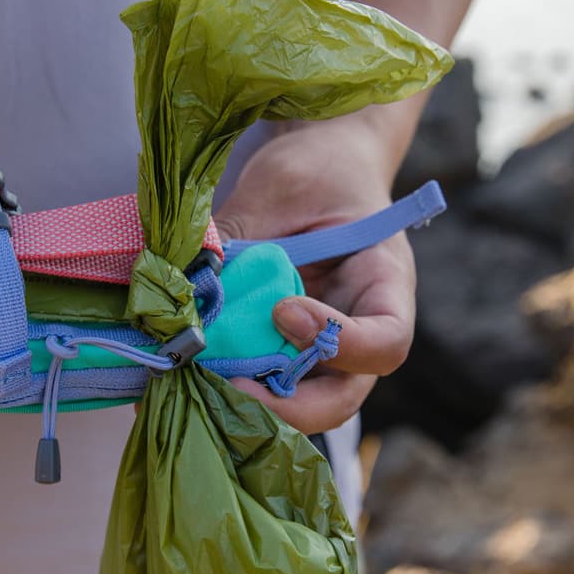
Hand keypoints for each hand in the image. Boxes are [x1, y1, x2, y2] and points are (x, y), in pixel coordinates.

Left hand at [214, 116, 415, 433]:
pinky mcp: (282, 351)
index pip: (386, 341)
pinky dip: (230, 387)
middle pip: (344, 397)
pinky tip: (189, 373)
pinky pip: (265, 385)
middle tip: (231, 386)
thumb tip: (187, 276)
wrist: (319, 167)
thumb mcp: (282, 187)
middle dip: (289, 405)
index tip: (284, 312)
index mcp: (384, 285)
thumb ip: (242, 233)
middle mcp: (360, 331)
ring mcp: (321, 350)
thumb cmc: (317, 170)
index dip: (339, 342)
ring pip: (301, 404)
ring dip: (253, 404)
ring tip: (200, 382)